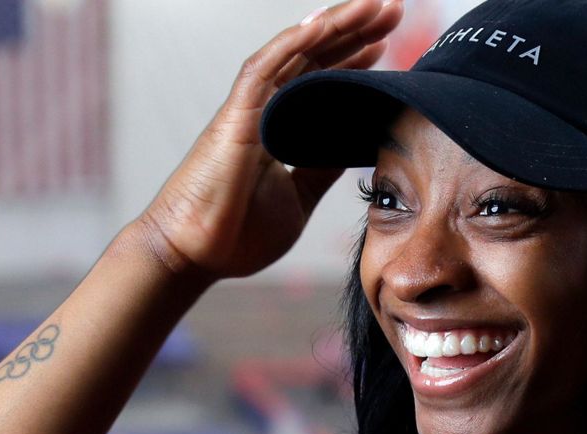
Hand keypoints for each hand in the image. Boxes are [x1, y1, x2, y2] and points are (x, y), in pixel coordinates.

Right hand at [131, 0, 401, 281]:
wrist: (193, 256)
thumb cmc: (236, 233)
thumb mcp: (298, 197)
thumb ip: (321, 168)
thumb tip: (353, 146)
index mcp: (279, 128)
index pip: (320, 82)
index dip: (353, 59)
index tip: (387, 43)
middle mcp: (264, 110)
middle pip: (315, 57)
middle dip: (356, 31)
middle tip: (393, 9)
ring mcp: (249, 108)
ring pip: (297, 52)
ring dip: (337, 25)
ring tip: (374, 5)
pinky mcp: (236, 115)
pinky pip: (267, 68)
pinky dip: (296, 42)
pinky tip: (325, 22)